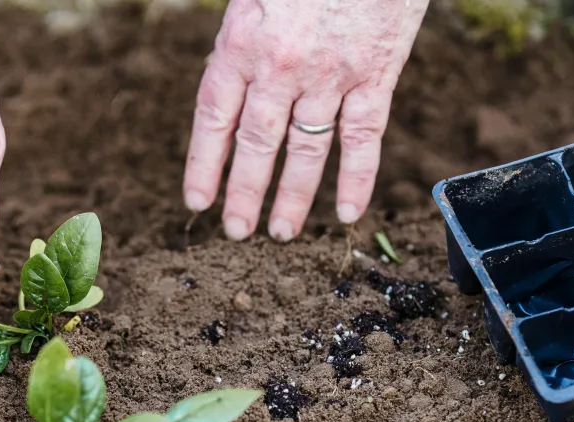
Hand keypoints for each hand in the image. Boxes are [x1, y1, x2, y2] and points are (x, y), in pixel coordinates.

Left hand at [183, 0, 428, 241]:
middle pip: (256, 144)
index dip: (204, 163)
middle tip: (236, 231)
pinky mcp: (376, 74)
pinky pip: (364, 137)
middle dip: (244, 193)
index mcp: (242, 39)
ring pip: (307, 150)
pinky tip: (350, 212)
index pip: (214, 116)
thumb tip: (230, 87)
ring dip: (293, 197)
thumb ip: (241, 37)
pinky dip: (358, 178)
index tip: (197, 200)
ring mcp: (331, 74)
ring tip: (281, 232)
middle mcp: (282, 65)